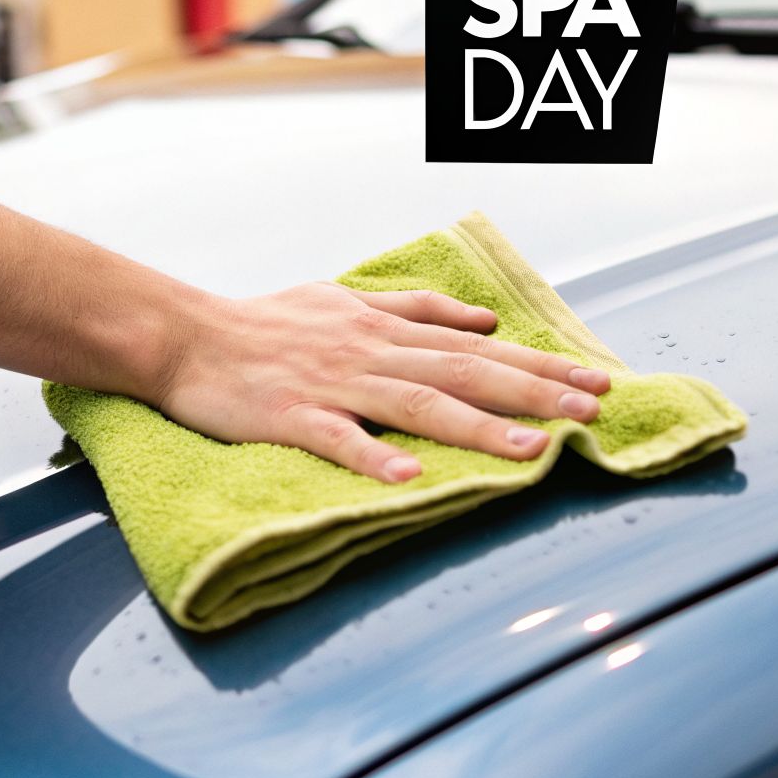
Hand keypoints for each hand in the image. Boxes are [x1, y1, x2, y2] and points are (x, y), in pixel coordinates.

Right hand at [152, 283, 610, 482]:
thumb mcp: (341, 297)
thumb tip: (481, 320)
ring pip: (417, 404)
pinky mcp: (291, 416)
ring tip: (533, 449)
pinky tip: (410, 479)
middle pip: (463, 372)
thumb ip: (412, 309)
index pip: (474, 348)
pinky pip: (338, 439)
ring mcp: (332, 385)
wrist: (184, 336)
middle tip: (592, 409)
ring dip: (478, 426)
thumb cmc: (263, 321)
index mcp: (381, 329)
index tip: (593, 380)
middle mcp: (368, 352)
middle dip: (532, 392)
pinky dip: (374, 458)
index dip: (536, 365)